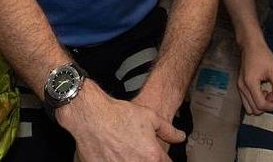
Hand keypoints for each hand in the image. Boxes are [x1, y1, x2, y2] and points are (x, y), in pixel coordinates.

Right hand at [59, 80, 183, 161]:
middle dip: (146, 159)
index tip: (158, 157)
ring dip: (130, 161)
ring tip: (125, 152)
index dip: (162, 159)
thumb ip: (168, 130)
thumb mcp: (150, 117)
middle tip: (139, 152)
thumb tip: (180, 137)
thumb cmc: (118, 115)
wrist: (92, 116)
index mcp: (152, 156)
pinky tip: (114, 155)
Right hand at [237, 38, 272, 114]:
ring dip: (260, 104)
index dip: (272, 105)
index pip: (261, 105)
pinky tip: (261, 90)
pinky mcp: (240, 85)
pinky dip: (255, 100)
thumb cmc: (262, 55)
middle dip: (266, 105)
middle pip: (255, 109)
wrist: (251, 45)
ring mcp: (240, 87)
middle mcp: (242, 87)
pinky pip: (246, 100)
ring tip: (266, 92)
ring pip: (249, 107)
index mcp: (250, 83)